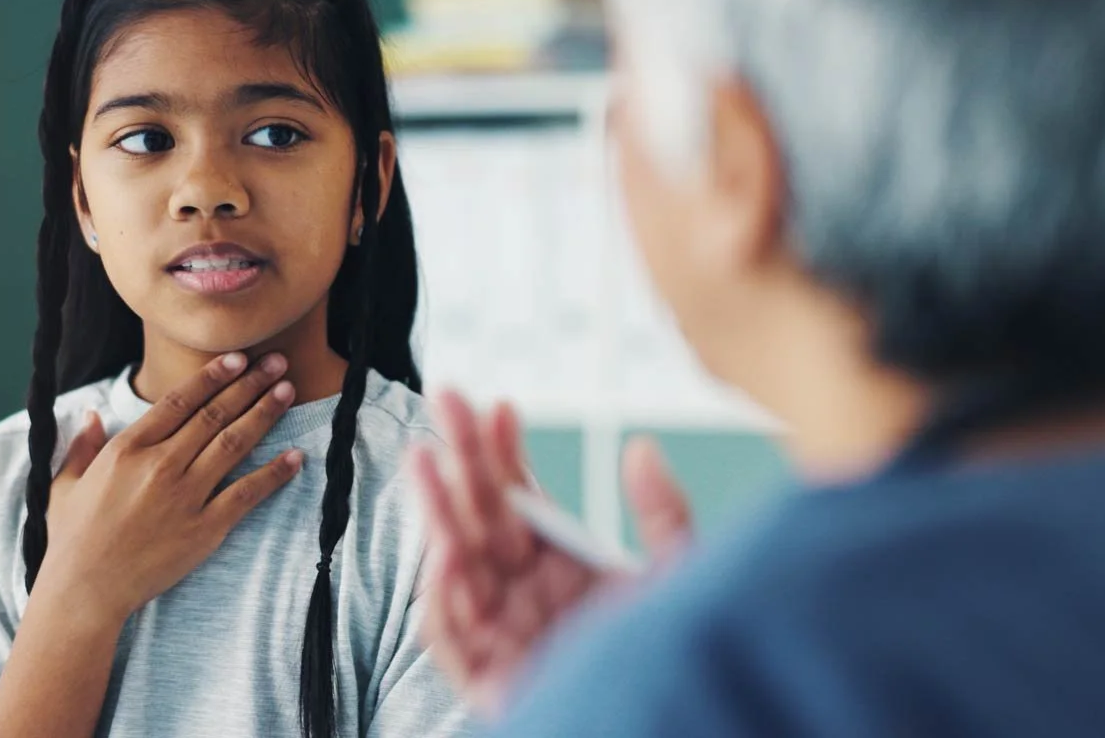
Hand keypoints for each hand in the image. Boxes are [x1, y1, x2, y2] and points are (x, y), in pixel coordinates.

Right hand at [41, 352, 303, 621]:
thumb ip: (83, 446)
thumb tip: (93, 413)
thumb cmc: (73, 539)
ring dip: (264, 413)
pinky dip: (274, 473)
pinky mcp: (205, 528)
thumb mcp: (66, 484)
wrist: (86, 590)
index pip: (179, 400)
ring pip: (234, 443)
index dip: (212, 376)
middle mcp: (161, 465)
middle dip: (249, 384)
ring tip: (287, 391)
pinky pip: (247, 494)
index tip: (237, 358)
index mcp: (128, 449)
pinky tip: (295, 456)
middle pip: (214, 414)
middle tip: (276, 363)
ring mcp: (186, 496)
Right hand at [410, 391, 692, 718]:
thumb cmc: (674, 659)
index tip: (501, 406)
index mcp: (561, 567)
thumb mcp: (677, 577)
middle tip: (445, 398)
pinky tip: (447, 551)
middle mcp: (526, 594)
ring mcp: (504, 633)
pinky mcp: (489, 677)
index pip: (520, 499)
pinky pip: (453, 635)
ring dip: (437, 510)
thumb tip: (641, 448)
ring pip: (456, 564)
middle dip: (460, 458)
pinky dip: (444, 596)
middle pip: (481, 517)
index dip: (506, 452)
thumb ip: (662, 515)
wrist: (677, 723)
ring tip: (426, 459)